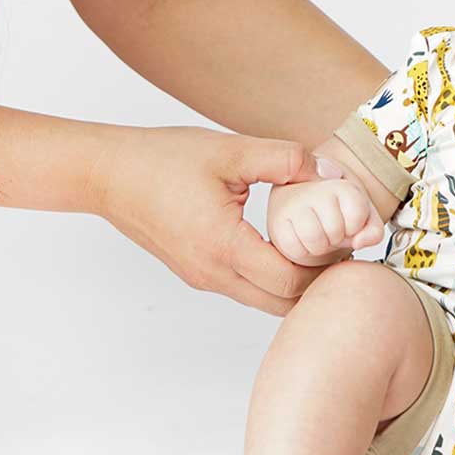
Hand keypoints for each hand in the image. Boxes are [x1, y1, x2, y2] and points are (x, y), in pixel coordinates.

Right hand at [94, 126, 339, 314]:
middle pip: (283, 304)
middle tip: (342, 250)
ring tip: (319, 247)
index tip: (349, 243)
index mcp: (224, 248)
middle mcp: (213, 274)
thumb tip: (331, 176)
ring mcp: (203, 279)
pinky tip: (287, 246)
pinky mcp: (198, 274)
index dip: (327, 266)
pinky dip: (273, 277)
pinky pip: (247, 289)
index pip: (292, 281)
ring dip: (296, 283)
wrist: (106, 174)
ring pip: (265, 301)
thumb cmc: (162, 159)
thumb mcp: (232, 150)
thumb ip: (287, 160)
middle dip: (318, 282)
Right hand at [267, 177, 384, 265]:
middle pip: (336, 232)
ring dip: (320, 246)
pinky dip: (303, 251)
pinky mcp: (275, 223)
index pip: (356, 217)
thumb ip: (373, 231)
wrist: (303, 201)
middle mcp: (313, 189)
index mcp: (339, 183)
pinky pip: (295, 249)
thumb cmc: (336, 210)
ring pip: (316, 242)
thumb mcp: (364, 217)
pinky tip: (303, 238)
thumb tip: (359, 242)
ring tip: (318, 233)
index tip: (347, 218)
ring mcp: (290, 205)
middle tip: (329, 227)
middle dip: (337, 237)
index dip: (355, 226)